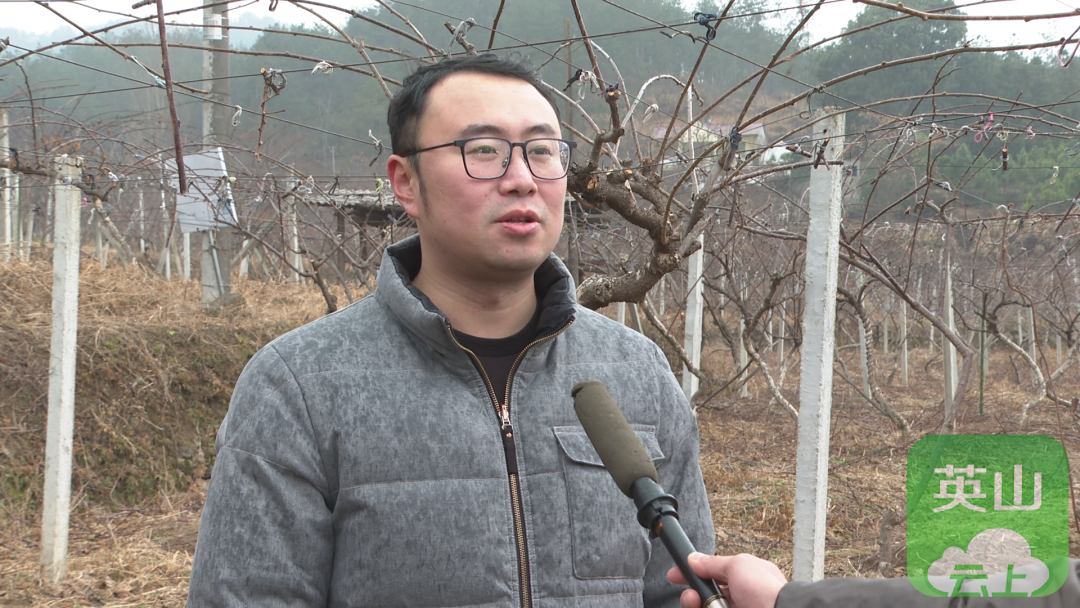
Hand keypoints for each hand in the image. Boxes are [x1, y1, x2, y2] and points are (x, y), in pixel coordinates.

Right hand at [667, 552, 786, 607]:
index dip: (691, 574)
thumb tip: (693, 559)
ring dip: (694, 605)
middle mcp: (737, 597)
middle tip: (692, 597)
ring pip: (703, 607)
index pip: (711, 574)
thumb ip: (713, 563)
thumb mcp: (738, 566)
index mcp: (742, 578)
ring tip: (698, 605)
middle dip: (691, 595)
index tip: (674, 576)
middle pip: (703, 595)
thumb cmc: (766, 591)